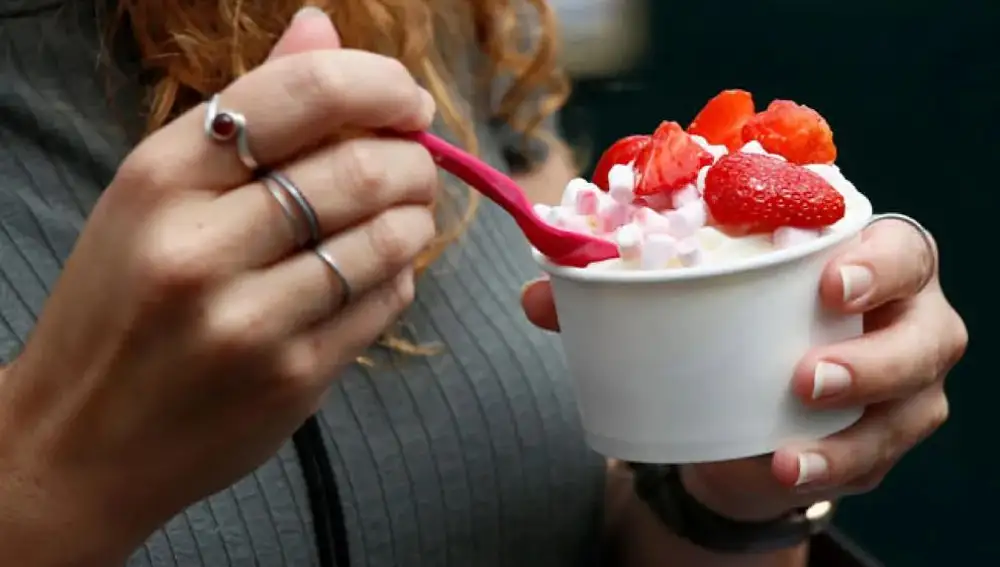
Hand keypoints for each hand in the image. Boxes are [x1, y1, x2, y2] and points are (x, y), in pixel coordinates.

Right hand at [0, 10, 435, 564]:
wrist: (76, 442)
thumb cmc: (120, 305)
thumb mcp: (156, 195)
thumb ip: (247, 111)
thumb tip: (321, 25)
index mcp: (161, 178)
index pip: (302, 95)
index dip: (380, 85)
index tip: (407, 100)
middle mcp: (200, 246)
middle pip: (359, 168)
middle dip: (413, 158)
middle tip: (416, 162)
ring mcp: (249, 320)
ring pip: (387, 239)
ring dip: (416, 216)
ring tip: (405, 214)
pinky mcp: (291, 379)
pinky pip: (384, 302)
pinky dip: (400, 276)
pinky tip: (378, 272)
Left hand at [522, 218, 967, 519]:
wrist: (741, 400)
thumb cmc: (723, 324)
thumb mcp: (683, 301)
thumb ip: (615, 294)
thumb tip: (538, 295)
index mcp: (859, 258)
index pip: (900, 247)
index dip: (880, 261)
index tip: (829, 282)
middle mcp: (899, 317)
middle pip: (927, 331)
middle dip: (877, 357)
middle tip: (807, 377)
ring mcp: (902, 384)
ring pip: (910, 406)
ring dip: (852, 432)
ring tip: (787, 453)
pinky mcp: (882, 439)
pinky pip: (875, 459)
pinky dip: (830, 468)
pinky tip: (784, 470)